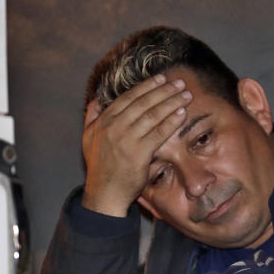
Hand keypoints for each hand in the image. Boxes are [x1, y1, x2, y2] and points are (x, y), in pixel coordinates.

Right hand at [81, 75, 192, 216]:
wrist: (104, 194)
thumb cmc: (99, 168)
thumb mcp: (88, 138)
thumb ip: (92, 117)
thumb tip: (96, 100)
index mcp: (103, 121)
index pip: (128, 97)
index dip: (146, 86)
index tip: (161, 79)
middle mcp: (114, 127)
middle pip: (143, 103)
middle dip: (164, 91)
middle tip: (179, 83)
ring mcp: (126, 139)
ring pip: (153, 115)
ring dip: (171, 102)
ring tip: (185, 95)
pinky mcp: (139, 153)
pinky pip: (159, 133)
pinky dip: (171, 121)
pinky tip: (182, 114)